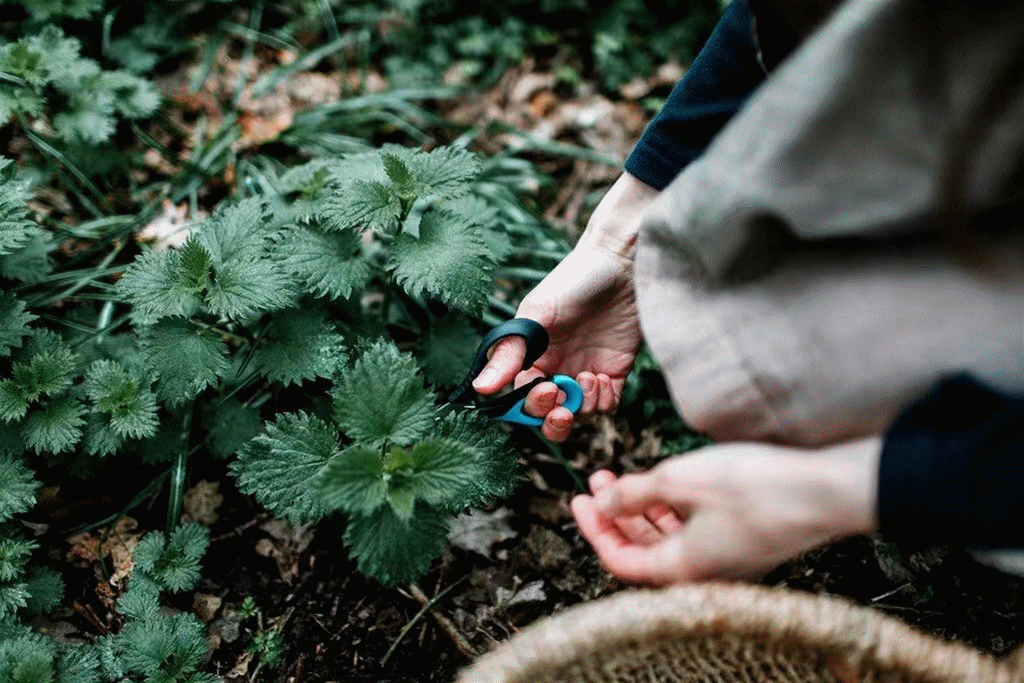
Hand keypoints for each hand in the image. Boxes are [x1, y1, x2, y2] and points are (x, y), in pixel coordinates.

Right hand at [472, 173, 656, 441]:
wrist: (622, 264)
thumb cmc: (574, 281)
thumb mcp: (536, 314)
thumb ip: (509, 353)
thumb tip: (479, 388)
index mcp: (533, 355)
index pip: (523, 397)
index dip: (531, 404)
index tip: (545, 389)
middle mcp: (558, 367)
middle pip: (549, 413)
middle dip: (554, 420)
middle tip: (563, 410)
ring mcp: (586, 369)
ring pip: (580, 412)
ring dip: (583, 405)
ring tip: (591, 377)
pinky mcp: (615, 370)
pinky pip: (607, 404)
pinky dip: (605, 401)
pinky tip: (605, 378)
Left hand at [570, 438, 881, 583]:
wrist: (826, 491)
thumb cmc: (756, 488)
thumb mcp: (680, 480)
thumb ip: (633, 493)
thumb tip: (603, 503)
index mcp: (682, 568)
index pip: (620, 560)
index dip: (594, 530)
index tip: (578, 499)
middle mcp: (702, 573)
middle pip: (642, 551)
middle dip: (614, 515)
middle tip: (596, 483)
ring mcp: (725, 559)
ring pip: (668, 540)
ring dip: (641, 510)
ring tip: (622, 476)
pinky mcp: (743, 543)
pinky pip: (693, 532)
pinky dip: (671, 511)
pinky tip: (664, 484)